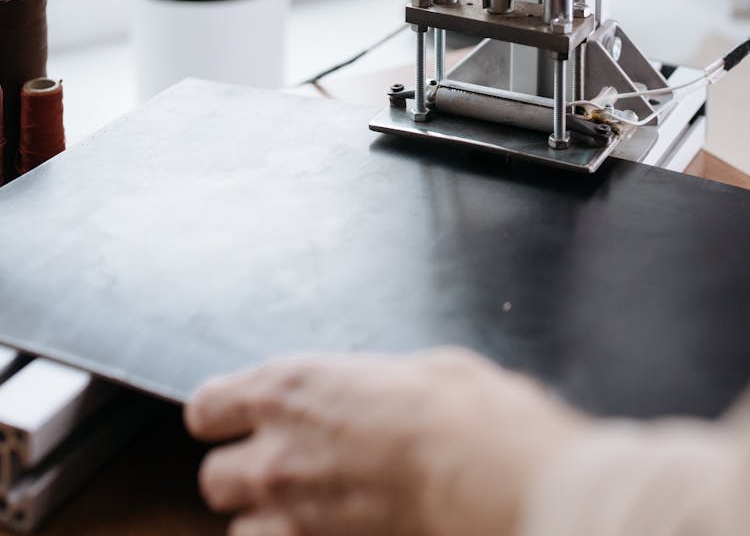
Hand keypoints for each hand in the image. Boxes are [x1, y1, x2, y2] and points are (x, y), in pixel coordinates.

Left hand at [185, 348, 585, 535]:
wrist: (490, 477)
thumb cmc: (462, 413)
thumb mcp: (416, 369)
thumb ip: (369, 384)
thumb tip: (379, 389)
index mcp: (290, 389)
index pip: (207, 408)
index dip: (224, 415)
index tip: (239, 418)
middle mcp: (277, 455)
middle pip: (214, 478)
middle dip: (245, 476)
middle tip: (284, 470)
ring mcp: (294, 517)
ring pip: (242, 534)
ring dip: (270, 523)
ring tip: (312, 512)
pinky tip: (335, 529)